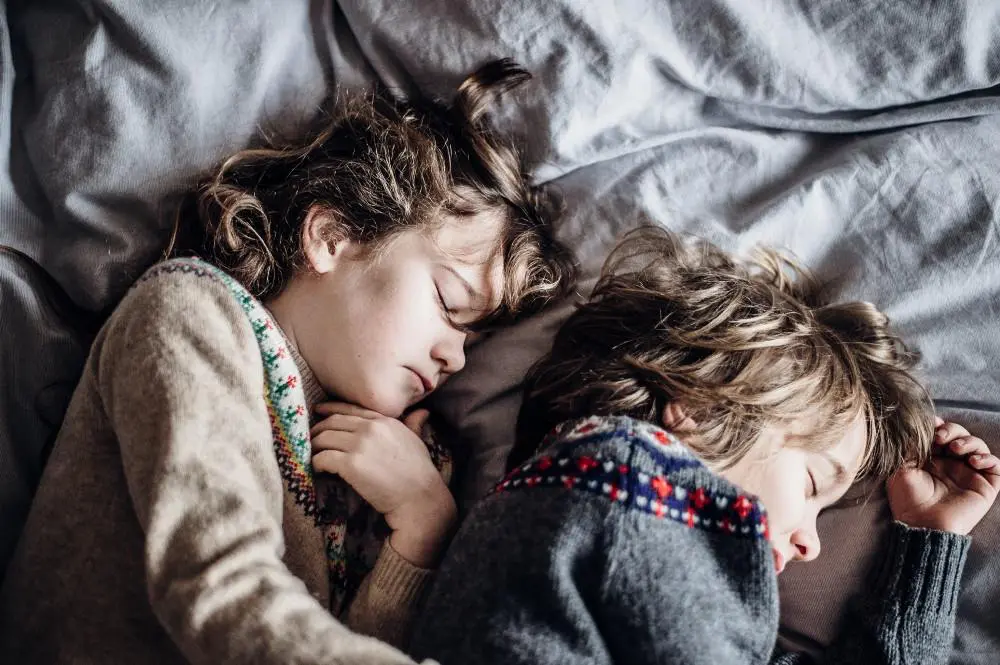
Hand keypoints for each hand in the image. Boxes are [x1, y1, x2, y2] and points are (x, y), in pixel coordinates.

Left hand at [311, 402, 457, 566]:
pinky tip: (318, 470)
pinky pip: (322, 458)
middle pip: (332, 423)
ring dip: (314, 447)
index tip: (318, 411)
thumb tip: (422, 412)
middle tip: (310, 440)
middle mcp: (370, 428)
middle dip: (318, 430)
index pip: (350, 408)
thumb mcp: (417, 440)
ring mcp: (359, 445)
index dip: (330, 409)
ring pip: (323, 439)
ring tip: (312, 456)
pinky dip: (316, 463)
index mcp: (384, 421)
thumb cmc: (420, 471)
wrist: (419, 497)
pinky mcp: (351, 464)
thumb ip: (414, 424)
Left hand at [886, 417, 999, 534]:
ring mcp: (969, 475)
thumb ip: (912, 446)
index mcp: (932, 459)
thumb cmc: (908, 499)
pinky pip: (996, 467)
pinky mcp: (985, 487)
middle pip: (961, 435)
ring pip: (979, 447)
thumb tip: (920, 426)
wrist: (922, 525)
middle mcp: (952, 465)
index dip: (939, 426)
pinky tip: (974, 461)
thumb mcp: (902, 468)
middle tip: (941, 437)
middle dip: (953, 430)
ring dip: (969, 441)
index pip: (942, 434)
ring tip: (955, 448)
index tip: (932, 423)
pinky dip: (988, 459)